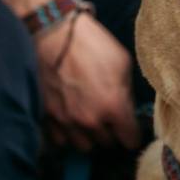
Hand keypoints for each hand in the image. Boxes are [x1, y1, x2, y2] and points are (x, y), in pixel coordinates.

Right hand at [36, 13, 140, 151]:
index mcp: (113, 107)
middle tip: (109, 117)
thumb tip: (127, 108)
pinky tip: (71, 117)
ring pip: (84, 145)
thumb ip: (126, 92)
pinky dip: (67, 133)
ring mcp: (66, 121)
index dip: (133, 134)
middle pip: (107, 143)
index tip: (131, 129)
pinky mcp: (47, 117)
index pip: (130, 140)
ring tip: (89, 118)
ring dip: (89, 135)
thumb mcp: (122, 63)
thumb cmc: (91, 44)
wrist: (54, 34)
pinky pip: (61, 140)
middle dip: (111, 132)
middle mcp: (90, 120)